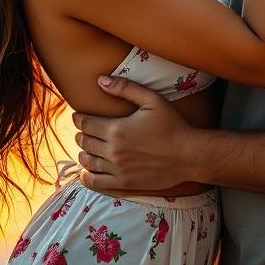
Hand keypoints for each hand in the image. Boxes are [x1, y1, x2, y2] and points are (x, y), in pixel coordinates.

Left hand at [71, 77, 199, 190]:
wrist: (188, 155)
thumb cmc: (172, 124)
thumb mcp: (151, 99)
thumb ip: (125, 88)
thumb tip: (100, 80)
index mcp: (117, 129)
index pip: (86, 124)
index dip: (78, 119)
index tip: (77, 116)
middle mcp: (113, 151)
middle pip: (85, 142)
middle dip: (81, 134)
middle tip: (83, 131)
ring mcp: (117, 169)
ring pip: (88, 161)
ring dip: (82, 153)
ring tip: (85, 148)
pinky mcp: (124, 183)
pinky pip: (96, 182)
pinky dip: (86, 177)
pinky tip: (86, 171)